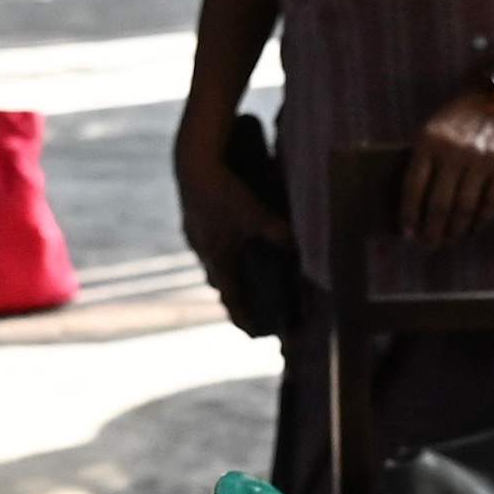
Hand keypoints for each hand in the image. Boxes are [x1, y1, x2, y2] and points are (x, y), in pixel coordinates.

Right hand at [174, 123, 295, 322]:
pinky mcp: (193, 218)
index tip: (251, 334)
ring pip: (211, 262)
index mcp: (217, 257)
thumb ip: (279, 233)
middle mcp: (203, 251)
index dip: (242, 317)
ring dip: (225, 271)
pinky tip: (228, 240)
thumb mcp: (255, 213)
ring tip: (239, 274)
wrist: (192, 160)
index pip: (230, 298)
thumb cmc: (223, 190)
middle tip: (247, 306)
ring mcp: (195, 235)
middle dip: (233, 295)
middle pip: (219, 283)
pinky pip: (206, 243)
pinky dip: (219, 248)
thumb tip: (301, 250)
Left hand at [395, 84, 493, 248]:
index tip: (407, 233)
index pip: (413, 186)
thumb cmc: (464, 114)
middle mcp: (453, 151)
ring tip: (449, 239)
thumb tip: (413, 202)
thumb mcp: (435, 126)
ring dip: (456, 229)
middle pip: (438, 203)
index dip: (409, 214)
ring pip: (464, 207)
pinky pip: (491, 201)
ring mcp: (480, 159)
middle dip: (432, 229)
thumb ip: (424, 156)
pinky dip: (481, 219)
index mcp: (429, 141)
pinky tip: (474, 228)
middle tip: (429, 245)